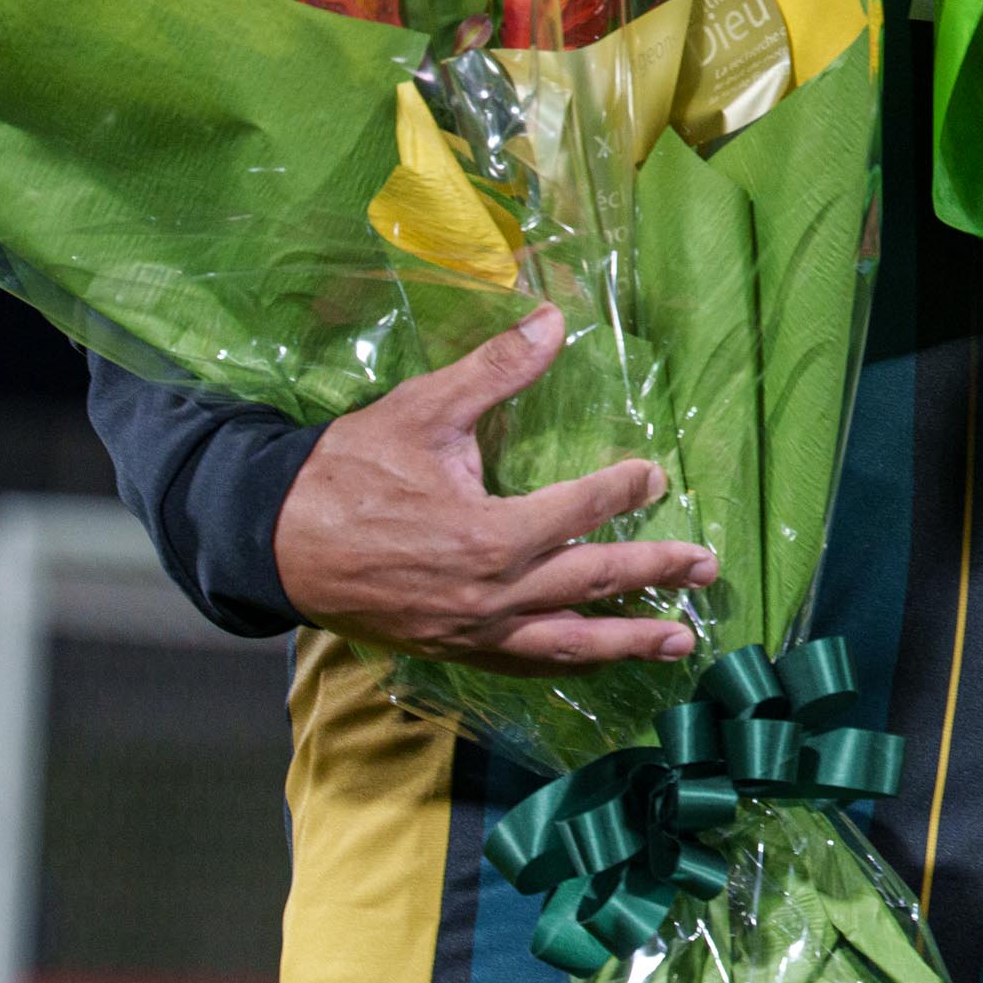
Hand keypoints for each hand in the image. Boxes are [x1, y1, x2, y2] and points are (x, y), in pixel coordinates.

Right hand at [272, 305, 712, 671]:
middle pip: (593, 585)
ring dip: (628, 641)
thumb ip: (495, 370)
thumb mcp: (423, 410)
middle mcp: (491, 595)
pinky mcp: (452, 650)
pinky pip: (524, 664)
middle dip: (657, 576)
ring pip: (567, 643)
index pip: (581, 512)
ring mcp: (472, 631)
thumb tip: (552, 318)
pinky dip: (567, 663)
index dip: (624, 490)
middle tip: (709, 570)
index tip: (655, 475)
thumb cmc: (348, 472)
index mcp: (490, 535)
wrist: (274, 540)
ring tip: (681, 641)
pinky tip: (595, 658)